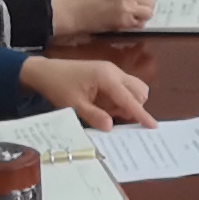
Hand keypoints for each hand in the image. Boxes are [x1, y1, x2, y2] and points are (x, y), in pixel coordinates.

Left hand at [19, 55, 157, 127]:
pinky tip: (104, 106)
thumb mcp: (74, 104)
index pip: (129, 98)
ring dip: (127, 104)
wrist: (45, 71)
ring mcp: (112, 72)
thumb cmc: (58, 86)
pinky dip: (120, 100)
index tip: (153, 126)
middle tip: (117, 118)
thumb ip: (93, 116)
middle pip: (139, 91)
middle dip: (135, 107)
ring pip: (133, 89)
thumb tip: (111, 128)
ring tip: (107, 112)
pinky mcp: (107, 75)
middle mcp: (114, 72)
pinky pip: (123, 89)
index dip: (141, 113)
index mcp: (107, 77)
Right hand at [48, 0, 157, 39]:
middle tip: (136, 7)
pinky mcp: (124, 22)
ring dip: (142, 15)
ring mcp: (128, 8)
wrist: (76, 11)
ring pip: (149, 12)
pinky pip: (140, 24)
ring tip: (133, 15)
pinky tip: (127, 22)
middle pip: (151, 0)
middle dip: (145, 4)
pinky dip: (136, 24)